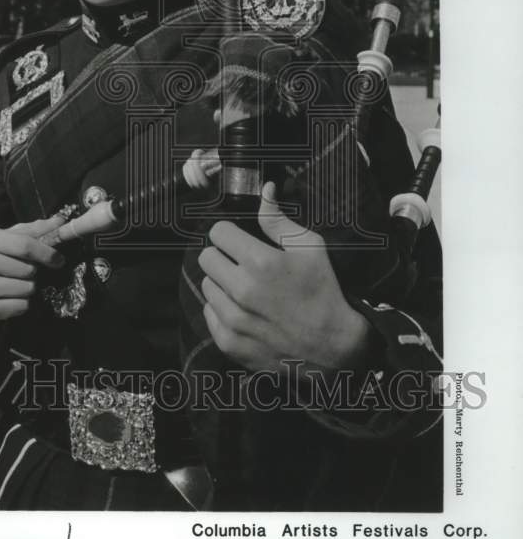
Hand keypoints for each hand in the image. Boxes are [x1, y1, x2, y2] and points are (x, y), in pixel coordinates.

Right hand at [0, 215, 65, 323]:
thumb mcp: (9, 237)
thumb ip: (35, 230)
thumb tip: (61, 221)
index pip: (25, 245)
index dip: (46, 253)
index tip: (59, 259)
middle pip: (28, 269)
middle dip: (33, 271)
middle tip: (22, 271)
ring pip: (27, 289)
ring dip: (28, 288)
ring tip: (14, 283)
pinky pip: (21, 306)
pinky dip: (22, 303)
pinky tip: (9, 297)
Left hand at [198, 183, 371, 371]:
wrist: (332, 347)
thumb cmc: (322, 291)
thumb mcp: (310, 248)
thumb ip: (279, 219)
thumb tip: (265, 190)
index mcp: (260, 262)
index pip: (218, 232)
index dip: (230, 233)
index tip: (240, 240)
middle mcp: (242, 290)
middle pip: (206, 258)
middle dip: (223, 256)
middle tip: (241, 264)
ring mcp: (233, 319)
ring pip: (207, 285)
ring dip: (222, 283)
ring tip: (245, 289)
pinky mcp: (229, 341)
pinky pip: (208, 313)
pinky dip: (221, 310)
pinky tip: (244, 310)